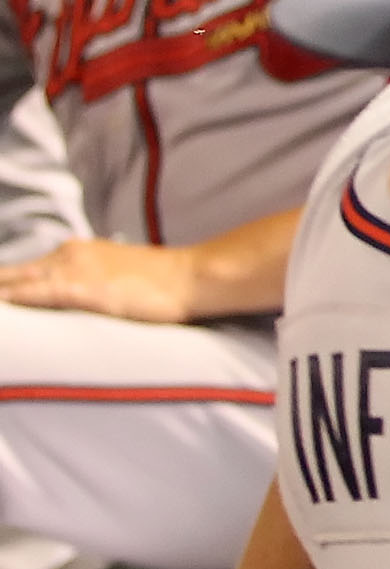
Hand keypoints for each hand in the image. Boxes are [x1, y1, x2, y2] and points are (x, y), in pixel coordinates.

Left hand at [0, 238, 198, 322]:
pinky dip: (10, 301)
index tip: (0, 294)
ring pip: (12, 283)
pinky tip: (3, 305)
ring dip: (0, 292)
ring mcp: (71, 270)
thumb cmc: (165, 282)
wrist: (191, 277)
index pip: (22, 271)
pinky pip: (29, 296)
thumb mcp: (118, 276)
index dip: (3, 285)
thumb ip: (92, 281)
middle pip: (9, 275)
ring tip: (0, 316)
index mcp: (75, 252)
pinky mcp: (78, 290)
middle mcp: (67, 255)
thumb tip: (80, 299)